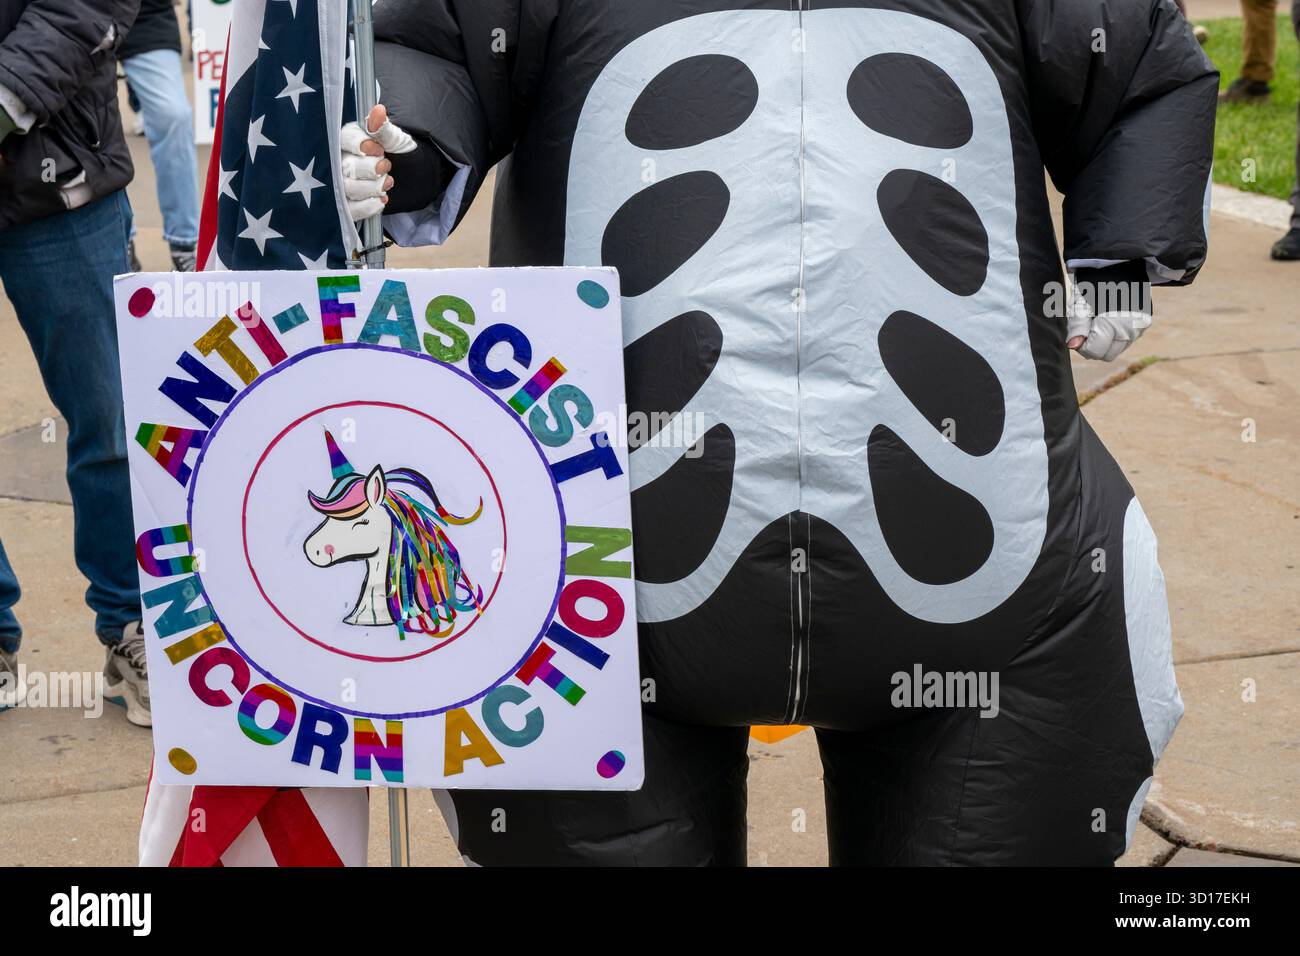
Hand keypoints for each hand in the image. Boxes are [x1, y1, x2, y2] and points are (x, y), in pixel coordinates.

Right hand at [340, 104, 416, 220]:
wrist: (412, 175)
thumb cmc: (399, 152)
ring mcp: (341, 184)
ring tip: (388, 182)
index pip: (343, 140)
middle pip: (346, 166)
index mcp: (348, 139)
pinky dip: (368, 206)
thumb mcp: (395, 139)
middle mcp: (339, 161)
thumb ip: (384, 129)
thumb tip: (378, 111)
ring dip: (372, 187)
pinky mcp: (348, 205)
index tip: (378, 149)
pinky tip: (381, 200)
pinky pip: (350, 210)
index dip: (361, 145)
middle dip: (370, 169)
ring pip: (348, 188)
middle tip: (386, 166)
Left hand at [1066, 279, 1152, 361]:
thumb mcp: (1080, 300)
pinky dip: (1115, 335)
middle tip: (1087, 326)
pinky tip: (1109, 317)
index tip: (1078, 332)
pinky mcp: (1144, 324)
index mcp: (1115, 323)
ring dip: (1105, 341)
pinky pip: (1125, 340)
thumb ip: (1077, 325)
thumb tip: (1073, 346)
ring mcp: (1140, 327)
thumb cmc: (1096, 279)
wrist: (1122, 262)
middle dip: (1094, 345)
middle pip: (1107, 354)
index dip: (1082, 345)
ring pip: (1116, 349)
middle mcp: (1132, 329)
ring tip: (1098, 318)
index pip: (1095, 351)